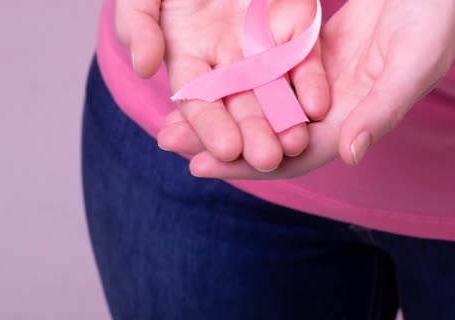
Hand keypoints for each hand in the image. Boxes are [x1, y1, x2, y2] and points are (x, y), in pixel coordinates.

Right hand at [115, 0, 329, 171]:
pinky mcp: (295, 28)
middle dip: (254, 134)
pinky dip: (310, 83)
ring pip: (277, 90)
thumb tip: (143, 67)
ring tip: (297, 144)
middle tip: (268, 159)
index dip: (211, 126)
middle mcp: (228, 62)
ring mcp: (263, 47)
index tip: (225, 148)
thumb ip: (137, 26)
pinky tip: (316, 106)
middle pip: (242, 106)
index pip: (199, 103)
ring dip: (286, 118)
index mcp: (189, 59)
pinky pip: (305, 60)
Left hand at [181, 0, 454, 177]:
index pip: (293, 155)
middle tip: (166, 140)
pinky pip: (267, 71)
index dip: (248, 166)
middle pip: (267, 135)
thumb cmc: (435, 23)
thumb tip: (348, 155)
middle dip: (218, 142)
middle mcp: (331, 109)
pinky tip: (205, 75)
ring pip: (261, 105)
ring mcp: (318, 83)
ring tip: (171, 113)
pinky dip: (236, 77)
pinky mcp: (310, 53)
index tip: (199, 168)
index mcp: (353, 122)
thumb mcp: (412, 65)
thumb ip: (381, 111)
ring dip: (219, 111)